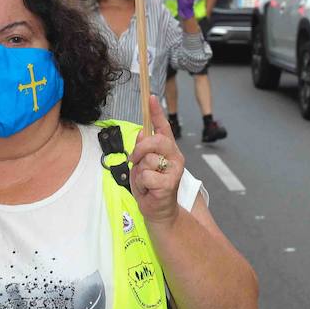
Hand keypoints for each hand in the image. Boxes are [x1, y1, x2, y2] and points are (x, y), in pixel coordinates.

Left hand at [130, 96, 185, 226]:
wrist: (159, 211)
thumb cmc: (151, 187)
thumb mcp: (142, 165)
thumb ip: (143, 150)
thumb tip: (141, 133)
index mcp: (168, 150)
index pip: (163, 127)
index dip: (156, 112)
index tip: (150, 97)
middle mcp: (175, 157)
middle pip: (154, 141)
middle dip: (140, 150)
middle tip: (135, 161)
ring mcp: (174, 170)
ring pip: (147, 160)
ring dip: (139, 172)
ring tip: (146, 182)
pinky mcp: (169, 183)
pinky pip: (146, 175)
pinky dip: (142, 184)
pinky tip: (149, 190)